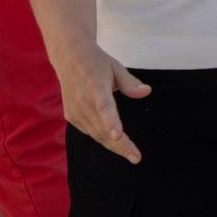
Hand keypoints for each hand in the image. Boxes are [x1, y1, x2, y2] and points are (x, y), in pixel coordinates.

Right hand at [54, 41, 151, 163]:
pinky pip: (90, 131)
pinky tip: (116, 142)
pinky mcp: (72, 116)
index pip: (104, 106)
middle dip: (120, 145)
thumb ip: (130, 82)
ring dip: (114, 146)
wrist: (70, 58)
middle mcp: (83, 101)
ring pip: (97, 134)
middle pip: (102, 128)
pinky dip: (103, 137)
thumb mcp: (116, 67)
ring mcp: (75, 111)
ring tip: (132, 155)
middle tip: (136, 158)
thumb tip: (146, 92)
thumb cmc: (97, 63)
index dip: (111, 122)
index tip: (118, 135)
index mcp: (96, 86)